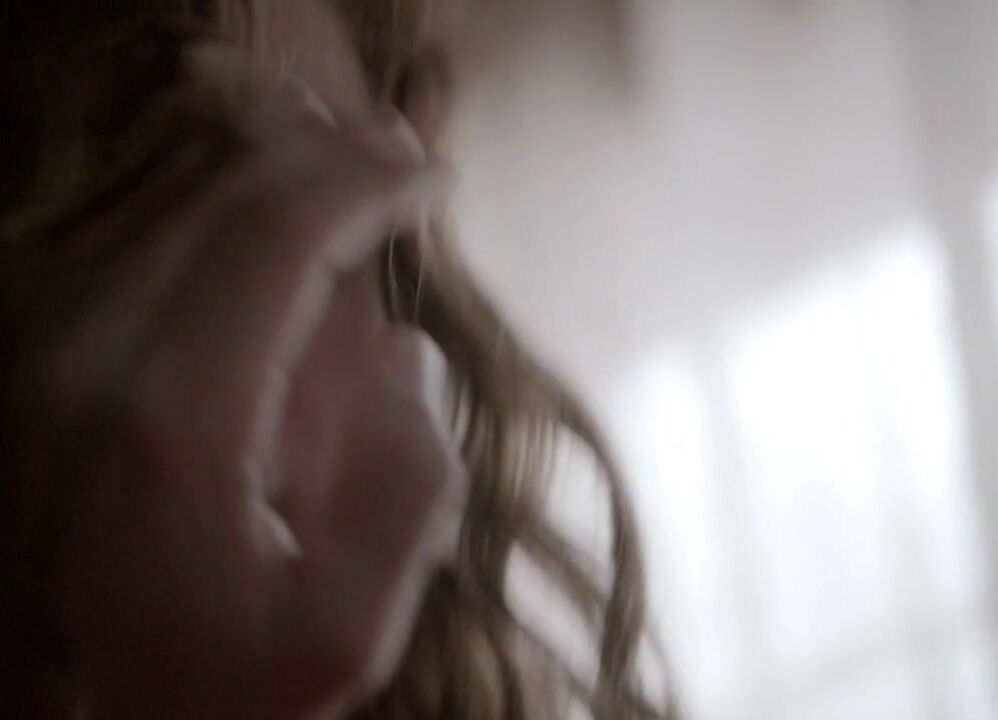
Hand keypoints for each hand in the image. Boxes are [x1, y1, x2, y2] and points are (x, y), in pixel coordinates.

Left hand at [27, 104, 463, 718]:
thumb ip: (407, 491)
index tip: (433, 176)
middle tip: (400, 145)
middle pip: (218, 197)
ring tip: (345, 158)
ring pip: (168, 203)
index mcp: (171, 418)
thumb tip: (405, 356)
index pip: (276, 239)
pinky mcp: (40, 360)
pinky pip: (139, 244)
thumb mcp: (337, 636)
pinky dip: (216, 212)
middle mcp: (88, 356)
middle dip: (323, 155)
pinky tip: (272, 222)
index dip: (365, 186)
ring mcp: (47, 349)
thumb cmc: (192, 688)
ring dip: (267, 169)